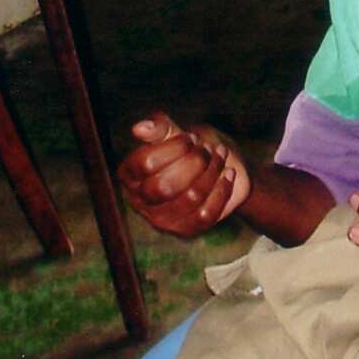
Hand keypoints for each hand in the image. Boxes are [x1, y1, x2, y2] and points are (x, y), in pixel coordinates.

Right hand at [118, 112, 249, 237]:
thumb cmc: (189, 149)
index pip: (146, 163)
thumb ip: (158, 128)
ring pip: (189, 198)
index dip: (174, 148)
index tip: (191, 138)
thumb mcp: (174, 133)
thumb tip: (139, 128)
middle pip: (165, 186)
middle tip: (207, 149)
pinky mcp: (186, 229)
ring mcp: (162, 219)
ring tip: (220, 156)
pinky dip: (222, 190)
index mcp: (130, 174)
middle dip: (194, 162)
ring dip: (211, 172)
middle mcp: (139, 200)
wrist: (217, 169)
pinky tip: (229, 174)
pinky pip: (206, 214)